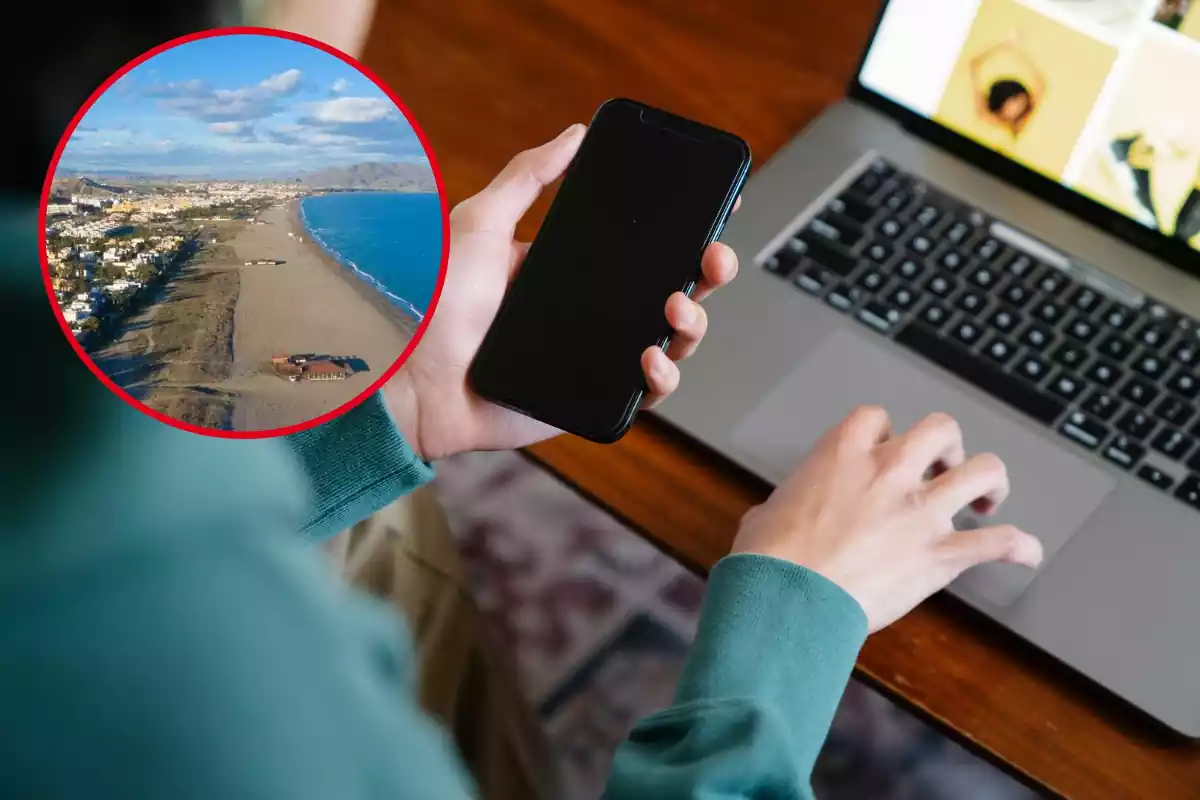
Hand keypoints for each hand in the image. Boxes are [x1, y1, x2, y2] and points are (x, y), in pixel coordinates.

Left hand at [384, 124, 739, 460]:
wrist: (412, 378)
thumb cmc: (434, 302)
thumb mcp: (482, 223)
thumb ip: (527, 177)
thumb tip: (574, 135)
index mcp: (572, 271)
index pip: (643, 250)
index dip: (684, 235)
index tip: (714, 214)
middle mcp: (590, 314)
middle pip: (670, 293)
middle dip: (706, 274)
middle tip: (714, 258)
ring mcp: (594, 358)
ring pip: (669, 342)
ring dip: (691, 324)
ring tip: (677, 307)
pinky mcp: (590, 401)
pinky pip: (644, 393)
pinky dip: (662, 376)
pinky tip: (651, 357)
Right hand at [730, 407, 1042, 631]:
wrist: (788, 600)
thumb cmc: (768, 561)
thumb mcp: (764, 516)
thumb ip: (785, 505)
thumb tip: (775, 518)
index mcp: (841, 456)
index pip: (875, 418)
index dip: (883, 432)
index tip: (883, 449)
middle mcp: (889, 473)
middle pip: (941, 429)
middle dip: (946, 446)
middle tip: (943, 466)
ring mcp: (920, 512)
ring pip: (983, 470)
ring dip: (989, 482)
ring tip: (985, 498)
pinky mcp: (940, 555)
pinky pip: (998, 543)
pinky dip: (1018, 548)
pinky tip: (1026, 553)